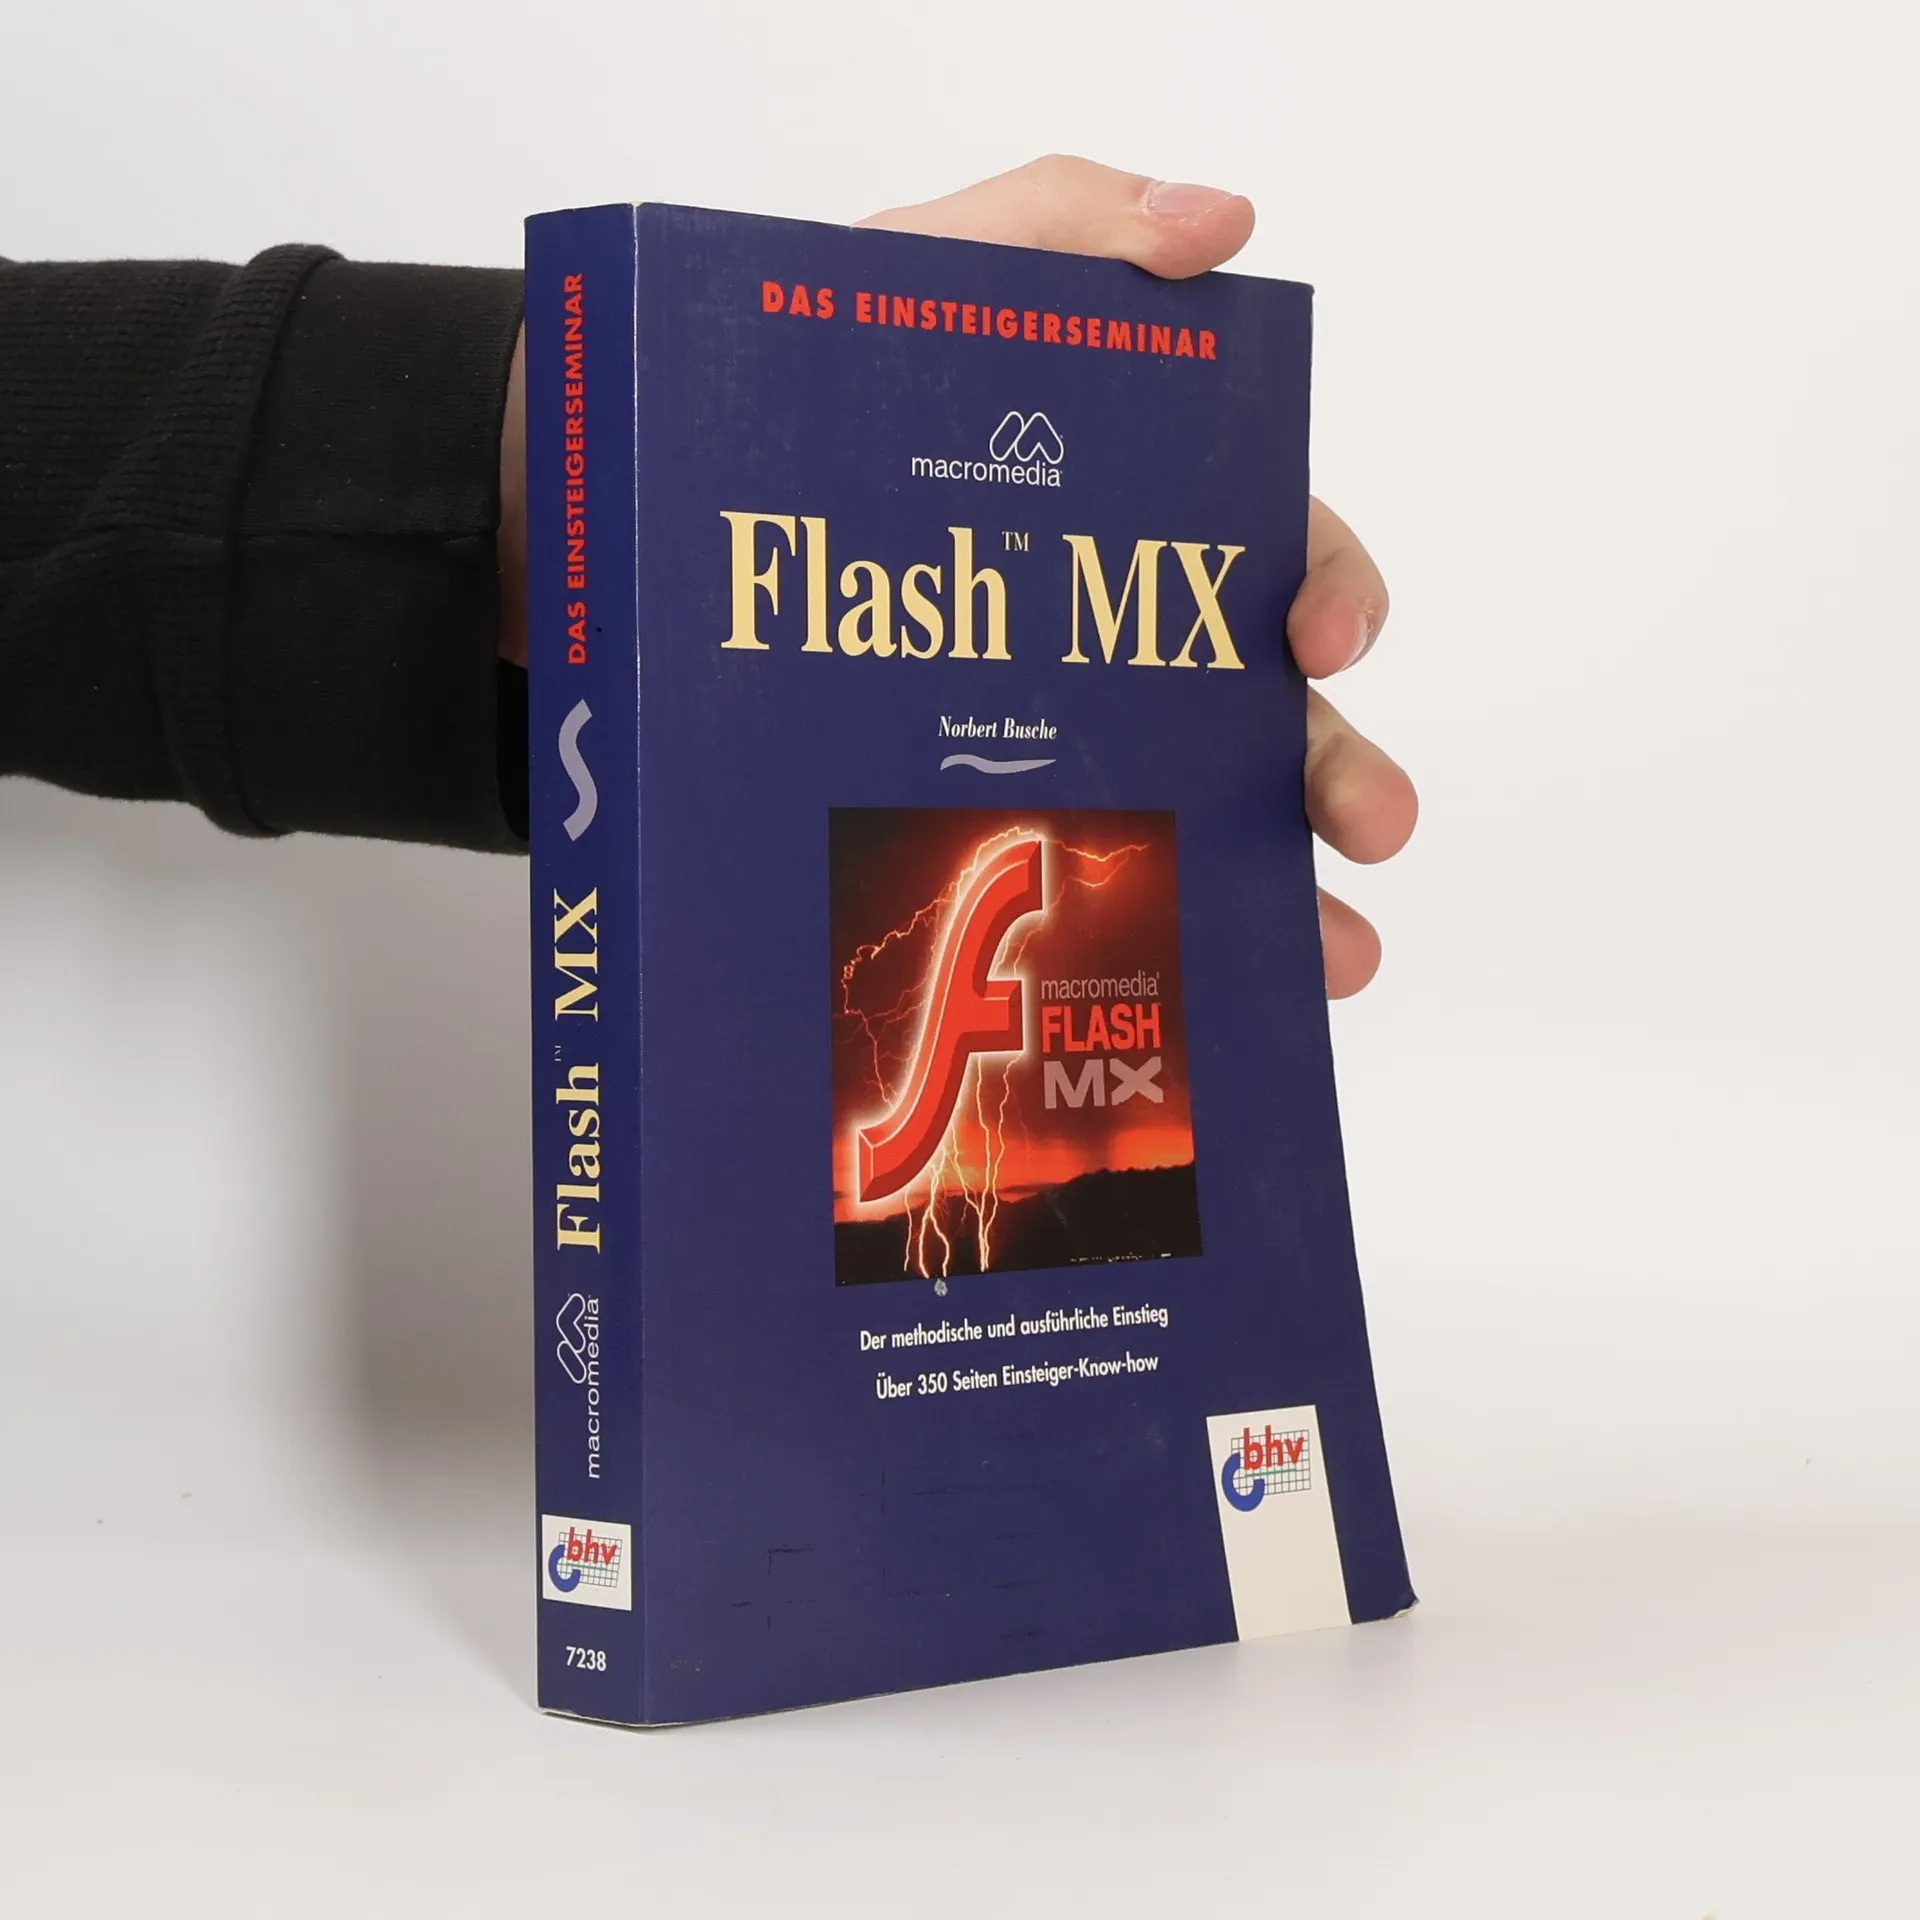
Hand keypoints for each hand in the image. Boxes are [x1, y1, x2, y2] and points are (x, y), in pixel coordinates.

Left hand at [860, 156, 1415, 998]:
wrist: (633, 516)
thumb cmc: (785, 390)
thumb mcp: (918, 280)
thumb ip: (1061, 228)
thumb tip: (1218, 227)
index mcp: (1132, 516)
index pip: (1270, 550)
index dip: (1325, 586)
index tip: (1317, 635)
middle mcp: (1114, 643)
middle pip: (1267, 714)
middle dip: (1338, 769)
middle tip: (1370, 823)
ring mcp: (1054, 743)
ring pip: (1205, 828)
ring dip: (1289, 897)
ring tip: (1332, 959)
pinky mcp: (979, 824)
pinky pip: (1087, 899)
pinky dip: (1159, 953)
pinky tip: (1192, 1006)